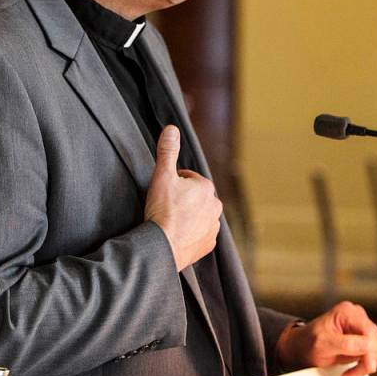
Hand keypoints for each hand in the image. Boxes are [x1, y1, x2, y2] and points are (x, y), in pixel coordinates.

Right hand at [144, 125, 222, 270]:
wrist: (162, 246)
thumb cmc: (162, 210)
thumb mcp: (162, 176)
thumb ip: (168, 151)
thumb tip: (172, 129)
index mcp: (206, 188)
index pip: (189, 179)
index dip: (174, 184)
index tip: (164, 193)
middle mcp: (215, 206)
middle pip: (195, 198)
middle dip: (183, 200)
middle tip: (166, 207)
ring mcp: (213, 227)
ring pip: (199, 216)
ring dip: (188, 217)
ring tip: (171, 222)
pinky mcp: (208, 245)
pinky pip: (200, 235)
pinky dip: (190, 234)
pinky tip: (177, 235)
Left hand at [274, 301, 376, 375]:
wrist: (302, 347)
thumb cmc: (309, 341)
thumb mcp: (325, 343)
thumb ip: (348, 344)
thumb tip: (369, 346)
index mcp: (347, 312)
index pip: (369, 330)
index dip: (371, 349)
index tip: (367, 365)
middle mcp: (356, 317)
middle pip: (375, 341)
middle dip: (366, 360)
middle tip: (352, 374)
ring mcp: (360, 327)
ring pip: (376, 349)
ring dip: (365, 365)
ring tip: (349, 373)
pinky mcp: (362, 339)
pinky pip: (372, 354)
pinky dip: (364, 365)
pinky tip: (352, 370)